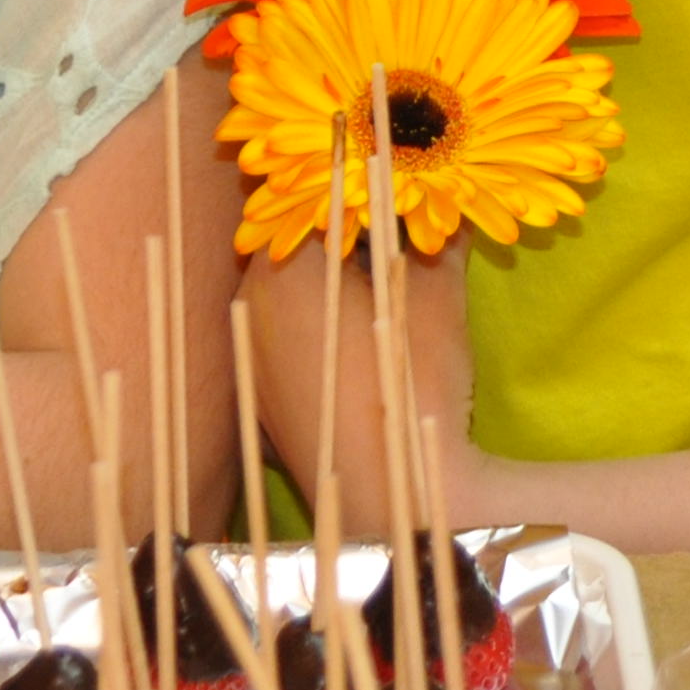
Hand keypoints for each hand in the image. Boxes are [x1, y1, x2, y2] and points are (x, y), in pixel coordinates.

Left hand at [245, 227, 488, 529]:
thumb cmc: (411, 380)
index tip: (388, 198)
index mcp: (283, 268)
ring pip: (280, 300)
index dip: (354, 193)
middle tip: (387, 241)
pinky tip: (352, 353)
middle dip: (336, 239)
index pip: (310, 201)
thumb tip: (445, 207)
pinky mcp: (255, 406)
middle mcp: (248, 307)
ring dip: (321, 290)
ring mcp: (245, 361)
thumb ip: (433, 237)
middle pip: (289, 247)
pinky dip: (310, 338)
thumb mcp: (434, 294)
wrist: (398, 497)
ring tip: (375, 299)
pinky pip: (278, 349)